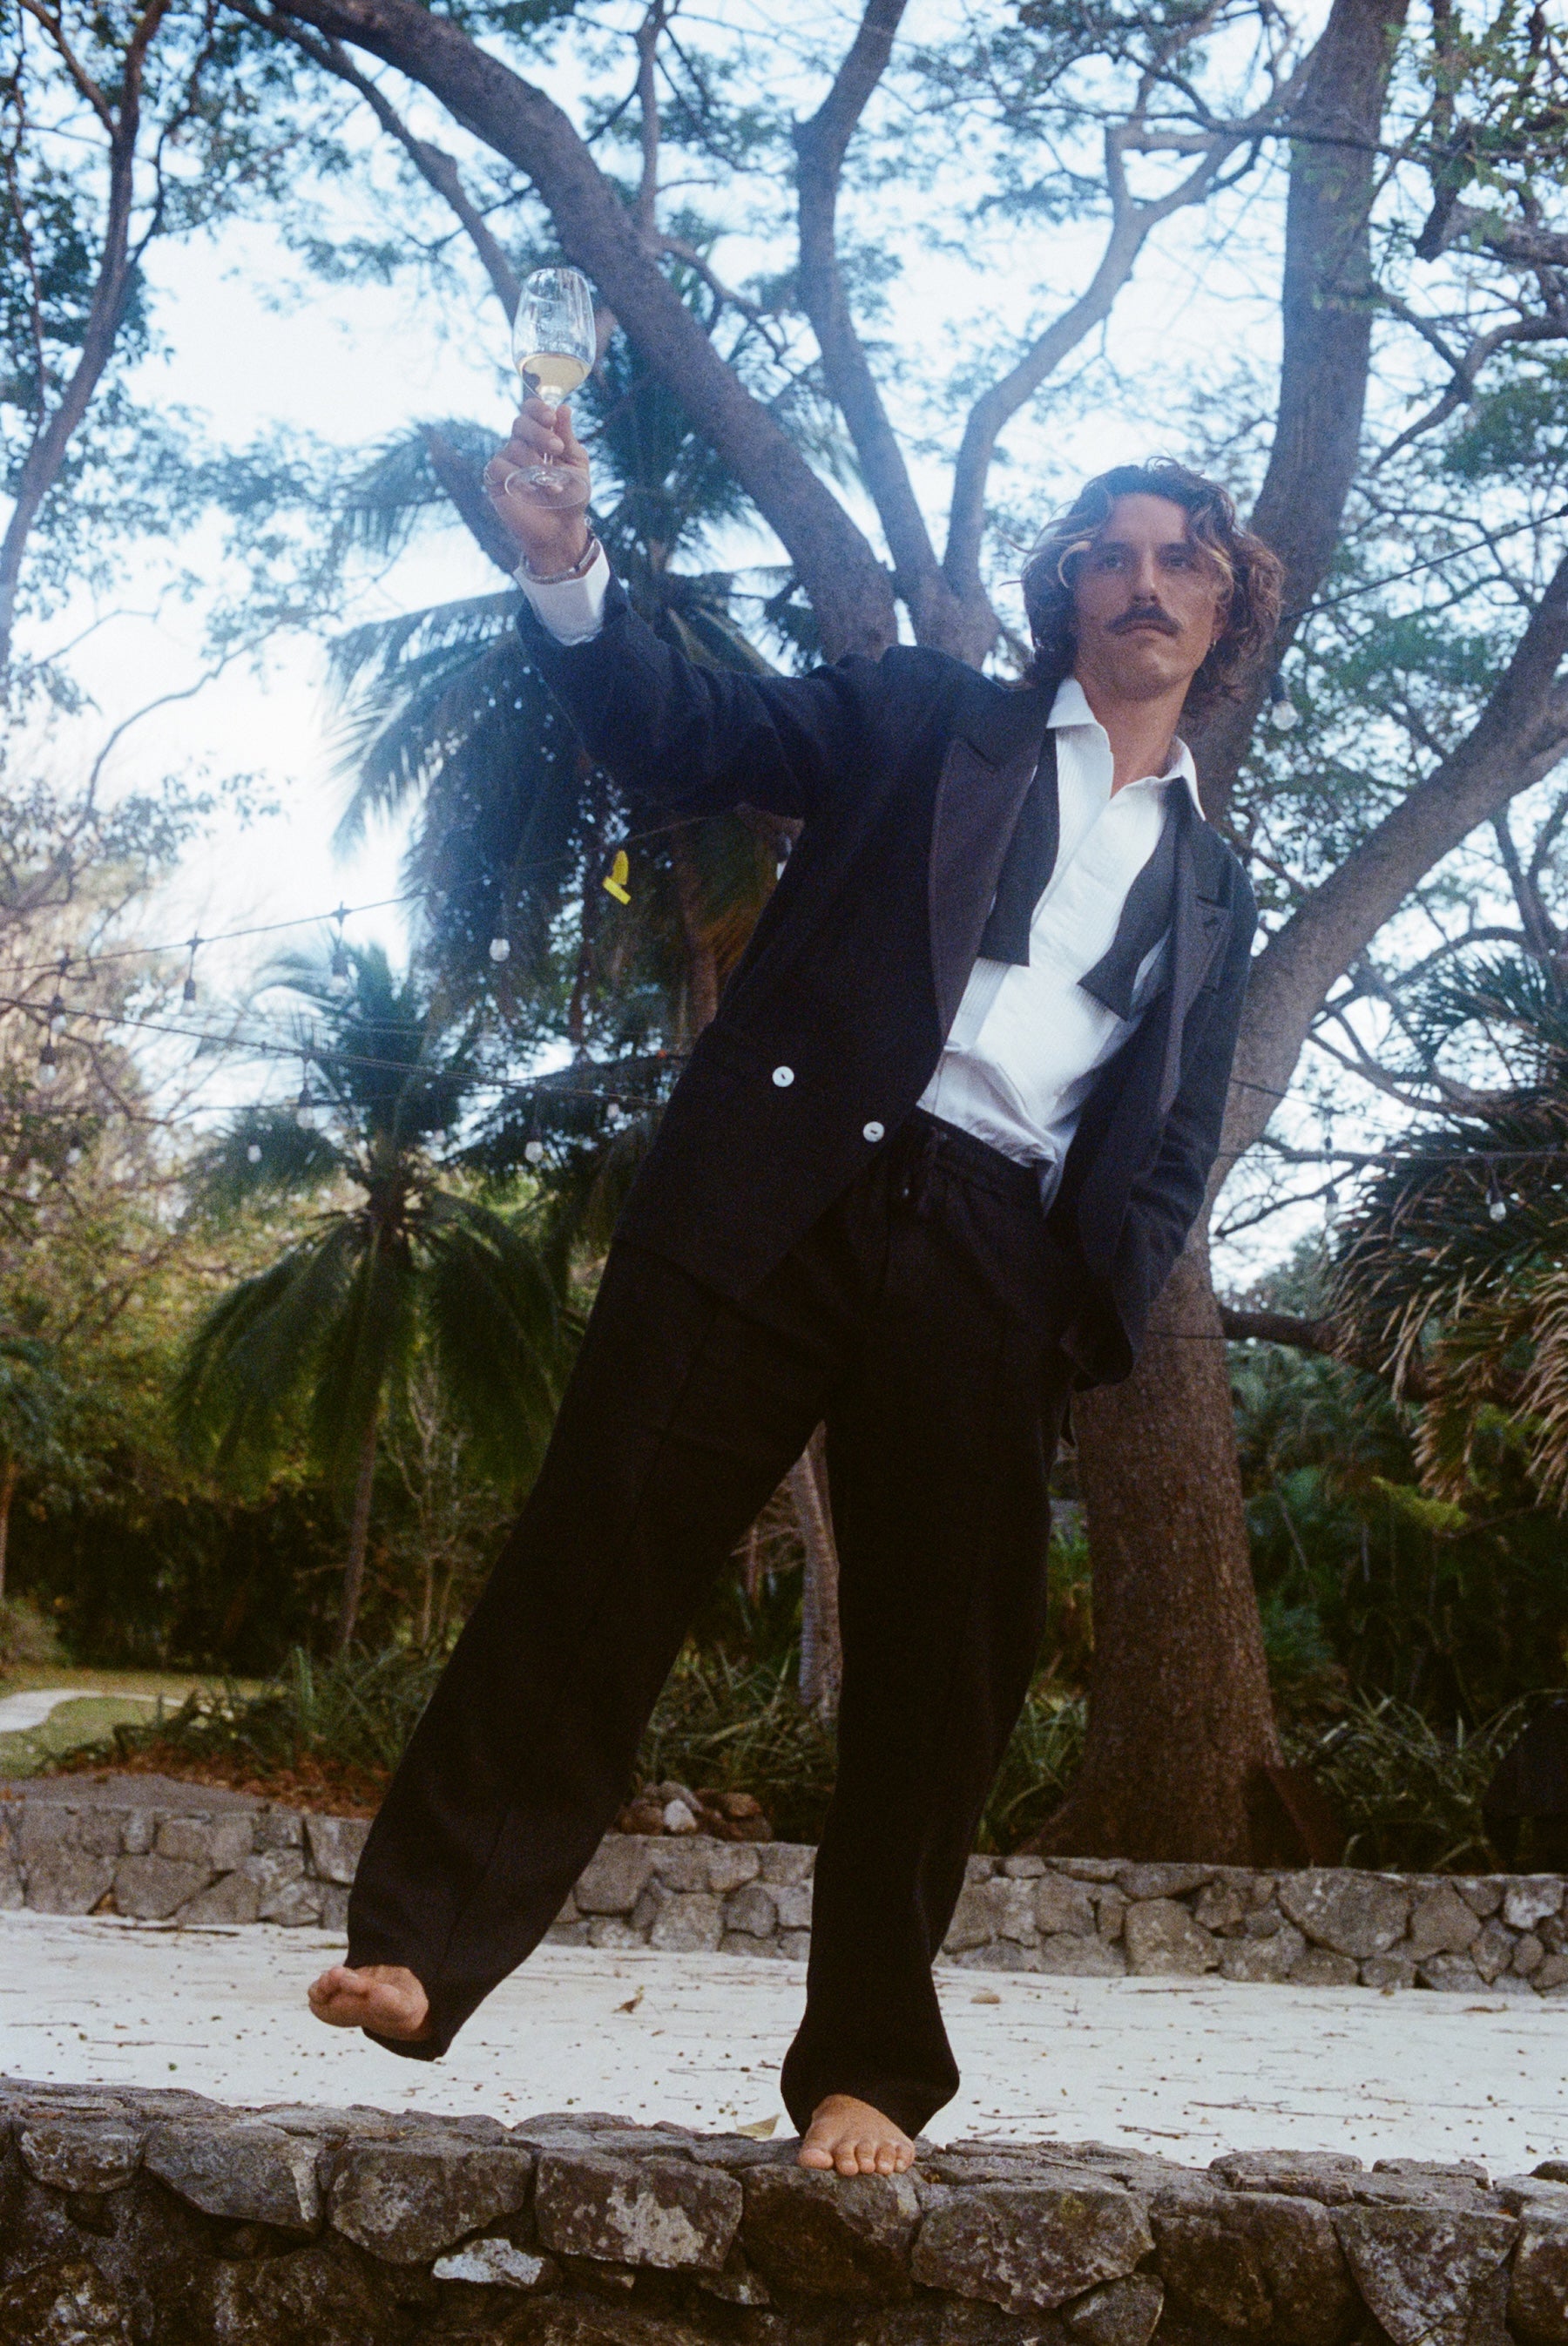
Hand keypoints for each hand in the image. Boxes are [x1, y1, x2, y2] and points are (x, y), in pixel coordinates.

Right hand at [483, 399, 592, 573]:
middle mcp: (521, 446)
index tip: (551, 417)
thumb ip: (568, 437)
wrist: (561, 530)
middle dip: (539, 433)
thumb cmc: (571, 497)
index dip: (537, 409)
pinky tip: (532, 490)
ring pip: (514, 446)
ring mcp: (507, 462)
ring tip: (553, 487)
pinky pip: (499, 465)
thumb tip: (563, 407)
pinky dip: (517, 476)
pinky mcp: (495, 480)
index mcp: (541, 438)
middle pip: (520, 423)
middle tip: (556, 448)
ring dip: (536, 466)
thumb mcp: (576, 465)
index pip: (531, 411)